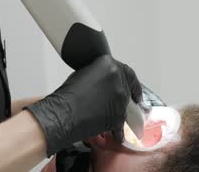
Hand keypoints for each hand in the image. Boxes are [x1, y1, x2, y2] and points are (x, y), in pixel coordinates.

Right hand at [25, 55, 142, 155]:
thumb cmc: (67, 95)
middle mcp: (117, 79)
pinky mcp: (119, 115)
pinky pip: (122, 124)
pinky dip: (118, 130)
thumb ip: (101, 75)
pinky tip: (115, 133)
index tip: (136, 89)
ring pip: (126, 106)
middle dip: (126, 97)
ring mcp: (120, 97)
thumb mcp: (84, 74)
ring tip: (109, 116)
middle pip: (128, 89)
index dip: (133, 82)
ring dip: (120, 112)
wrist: (63, 113)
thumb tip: (105, 82)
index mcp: (109, 65)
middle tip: (122, 103)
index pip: (128, 72)